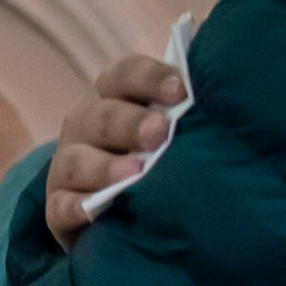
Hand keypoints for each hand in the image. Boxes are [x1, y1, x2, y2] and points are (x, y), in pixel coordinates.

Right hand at [46, 51, 187, 248]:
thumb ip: (189, 102)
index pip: (126, 74)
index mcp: (113, 94)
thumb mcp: (170, 122)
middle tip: (160, 132)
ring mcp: (67, 165)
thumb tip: (227, 75)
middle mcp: (84, 123)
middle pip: (103, 116)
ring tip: (133, 173)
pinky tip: (94, 210)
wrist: (116, 206)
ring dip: (104, 166)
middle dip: (131, 123)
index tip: (183, 90)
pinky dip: (76, 207)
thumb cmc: (154, 153)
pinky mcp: (57, 207)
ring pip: (77, 161)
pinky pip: (61, 206)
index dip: (152, 78)